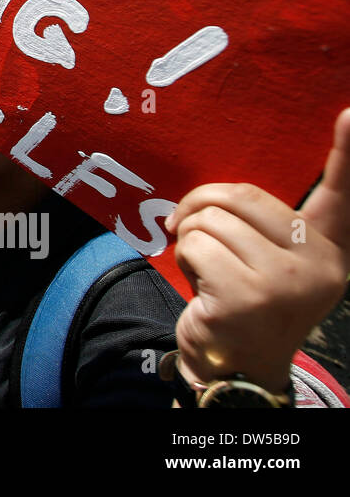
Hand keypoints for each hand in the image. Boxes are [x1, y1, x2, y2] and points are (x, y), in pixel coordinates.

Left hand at [167, 107, 349, 394]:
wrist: (232, 365)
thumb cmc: (242, 299)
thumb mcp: (264, 259)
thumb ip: (259, 224)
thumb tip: (221, 191)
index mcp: (328, 249)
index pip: (341, 196)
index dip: (348, 152)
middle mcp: (319, 265)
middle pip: (240, 196)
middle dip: (201, 204)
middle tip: (188, 226)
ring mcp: (286, 283)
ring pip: (211, 220)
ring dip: (192, 238)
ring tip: (206, 268)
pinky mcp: (247, 296)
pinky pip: (195, 245)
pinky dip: (184, 259)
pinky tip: (201, 287)